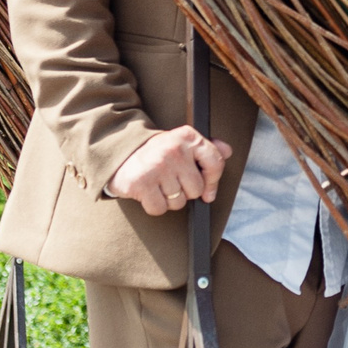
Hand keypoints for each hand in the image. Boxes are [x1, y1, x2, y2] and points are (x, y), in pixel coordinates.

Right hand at [106, 126, 231, 216]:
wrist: (119, 153)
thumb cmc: (155, 152)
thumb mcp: (181, 142)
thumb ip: (206, 147)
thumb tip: (228, 151)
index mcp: (187, 137)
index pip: (215, 163)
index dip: (213, 182)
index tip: (208, 191)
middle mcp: (174, 150)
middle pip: (196, 189)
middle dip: (185, 192)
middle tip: (171, 182)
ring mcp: (157, 166)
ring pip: (178, 202)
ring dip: (169, 200)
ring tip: (159, 185)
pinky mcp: (141, 183)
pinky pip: (159, 209)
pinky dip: (154, 206)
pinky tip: (148, 193)